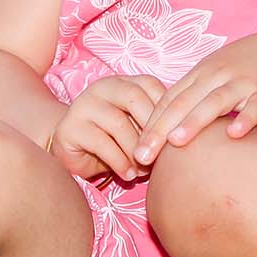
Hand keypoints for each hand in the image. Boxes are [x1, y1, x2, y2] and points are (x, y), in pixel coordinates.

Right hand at [48, 73, 166, 181]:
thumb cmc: (115, 140)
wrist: (74, 150)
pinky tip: (128, 175)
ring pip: (118, 123)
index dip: (165, 110)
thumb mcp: (137, 126)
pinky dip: (120, 162)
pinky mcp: (70, 127)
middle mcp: (102, 87)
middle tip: (160, 155)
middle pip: (135, 99)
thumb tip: (186, 132)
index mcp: (123, 81)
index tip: (176, 136)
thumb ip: (156, 123)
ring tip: (144, 170)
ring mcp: (83, 105)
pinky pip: (101, 144)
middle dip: (151, 130)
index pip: (150, 85)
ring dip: (135, 150)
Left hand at [131, 30, 256, 166]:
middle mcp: (217, 76)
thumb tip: (163, 134)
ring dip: (195, 121)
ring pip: (215, 102)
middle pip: (183, 103)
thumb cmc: (243, 68)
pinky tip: (236, 134)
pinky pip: (256, 106)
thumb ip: (191, 100)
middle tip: (142, 155)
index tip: (135, 150)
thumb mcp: (213, 76)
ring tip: (177, 141)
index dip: (150, 124)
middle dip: (161, 129)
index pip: (168, 100)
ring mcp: (242, 82)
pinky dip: (246, 118)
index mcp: (200, 75)